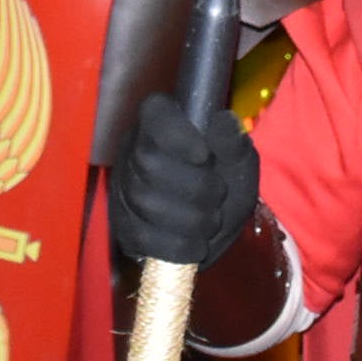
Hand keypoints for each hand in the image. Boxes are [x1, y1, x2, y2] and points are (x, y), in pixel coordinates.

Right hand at [109, 96, 258, 267]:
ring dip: (190, 219)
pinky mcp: (122, 224)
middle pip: (149, 163)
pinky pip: (139, 235)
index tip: (204, 156)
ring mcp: (123, 188)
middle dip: (195, 187)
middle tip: (218, 195)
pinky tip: (195, 245)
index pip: (155, 115)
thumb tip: (223, 120)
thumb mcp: (239, 162)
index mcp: (162, 122)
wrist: (211, 228)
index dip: (177, 135)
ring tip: (211, 221)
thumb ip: (233, 143)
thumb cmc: (225, 183)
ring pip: (144, 201)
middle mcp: (134, 149)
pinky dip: (176, 245)